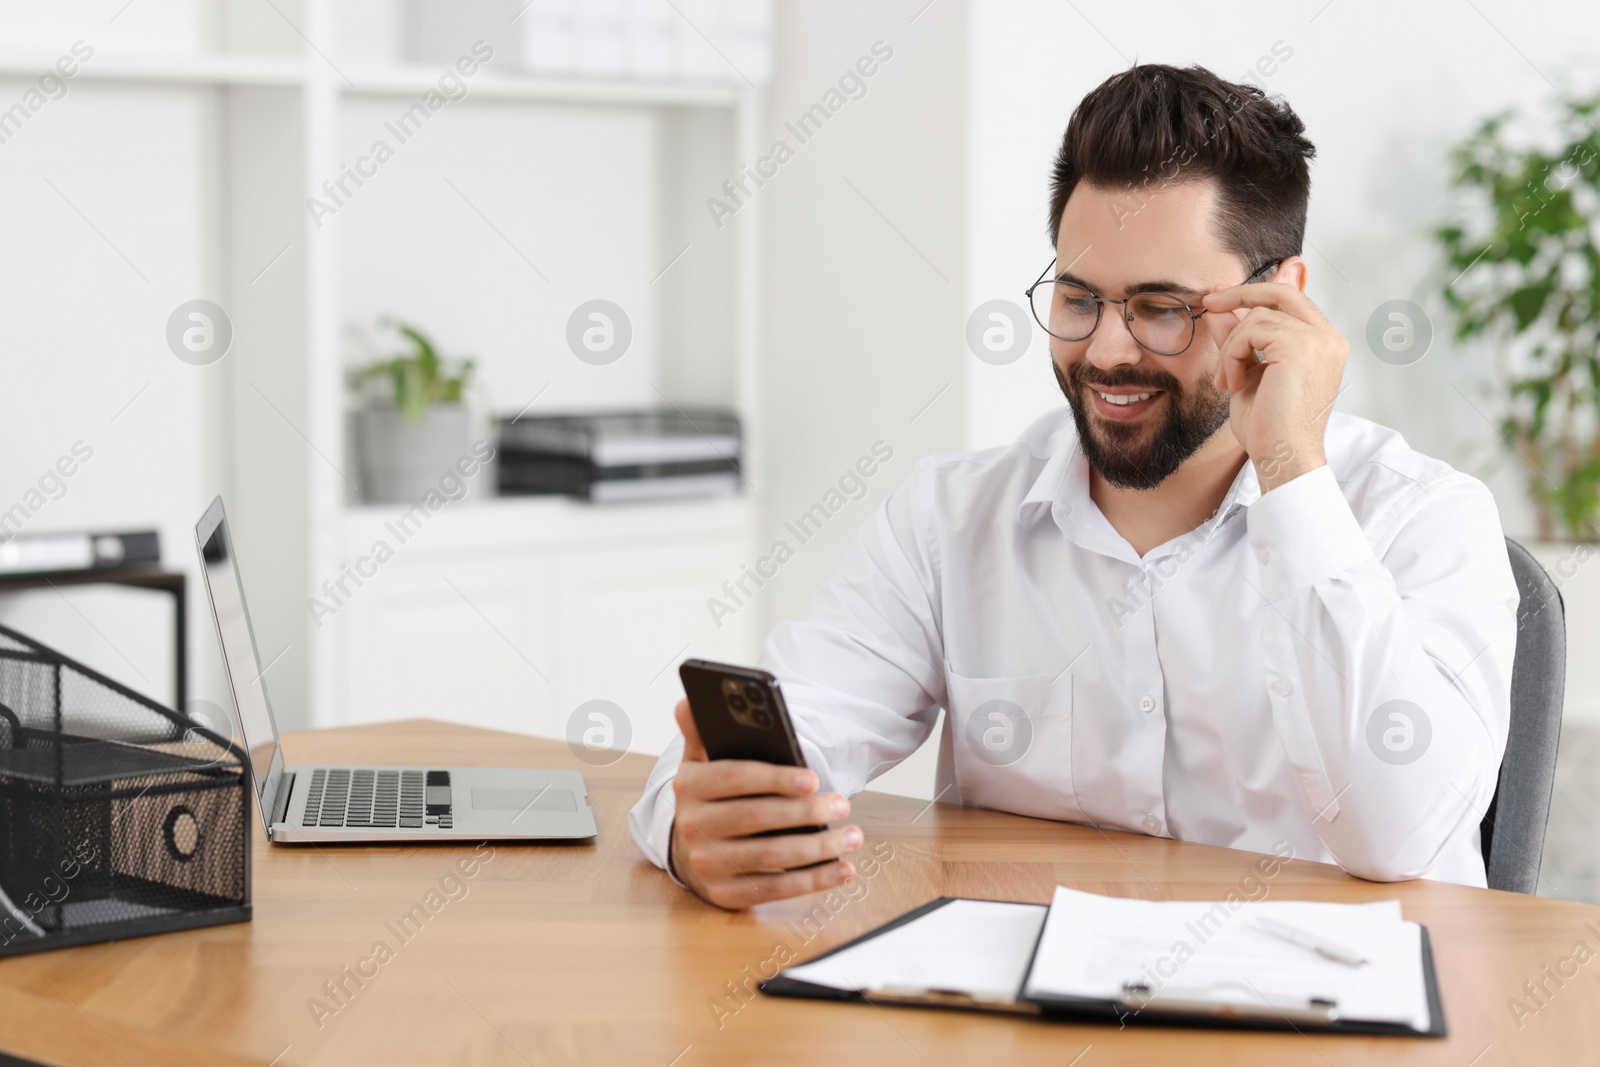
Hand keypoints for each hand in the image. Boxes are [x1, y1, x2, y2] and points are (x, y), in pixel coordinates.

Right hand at [667, 699, 861, 908]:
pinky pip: (775, 888)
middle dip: (805, 812)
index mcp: (688, 786)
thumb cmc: (710, 797)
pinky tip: (841, 869)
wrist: (690, 850)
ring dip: (818, 848)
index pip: (734, 778)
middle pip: (756, 818)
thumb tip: (687, 701)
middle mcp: (692, 826)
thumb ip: (701, 732)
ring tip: (852, 836)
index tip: (813, 779)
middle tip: (843, 804)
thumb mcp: (701, 761)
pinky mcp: (725, 894)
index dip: (775, 779)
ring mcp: (707, 864)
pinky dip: (813, 881)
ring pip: (771, 857)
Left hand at [1201, 273, 1347, 492]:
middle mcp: (1328, 338)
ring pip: (1256, 316)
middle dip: (1239, 293)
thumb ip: (1239, 337)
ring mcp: (1318, 340)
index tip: (1219, 297)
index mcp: (1323, 344)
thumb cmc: (1268, 425)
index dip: (1254, 292)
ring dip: (1230, 348)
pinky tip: (1233, 384)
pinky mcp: (1300, 347)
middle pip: (1280, 292)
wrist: (1282, 456)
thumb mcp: (1248, 372)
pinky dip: (1231, 355)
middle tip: (1208, 302)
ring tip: (1227, 382)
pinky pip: (1250, 330)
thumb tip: (1218, 308)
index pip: (1291, 300)